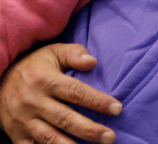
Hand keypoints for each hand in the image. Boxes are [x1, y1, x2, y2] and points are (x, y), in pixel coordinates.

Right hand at [0, 44, 121, 143]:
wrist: (0, 79)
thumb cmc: (36, 66)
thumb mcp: (54, 52)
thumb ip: (74, 54)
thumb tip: (93, 62)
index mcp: (45, 80)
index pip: (76, 92)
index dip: (97, 101)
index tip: (117, 108)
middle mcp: (33, 101)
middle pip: (64, 118)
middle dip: (89, 130)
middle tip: (110, 137)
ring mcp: (23, 120)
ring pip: (49, 138)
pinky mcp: (16, 134)